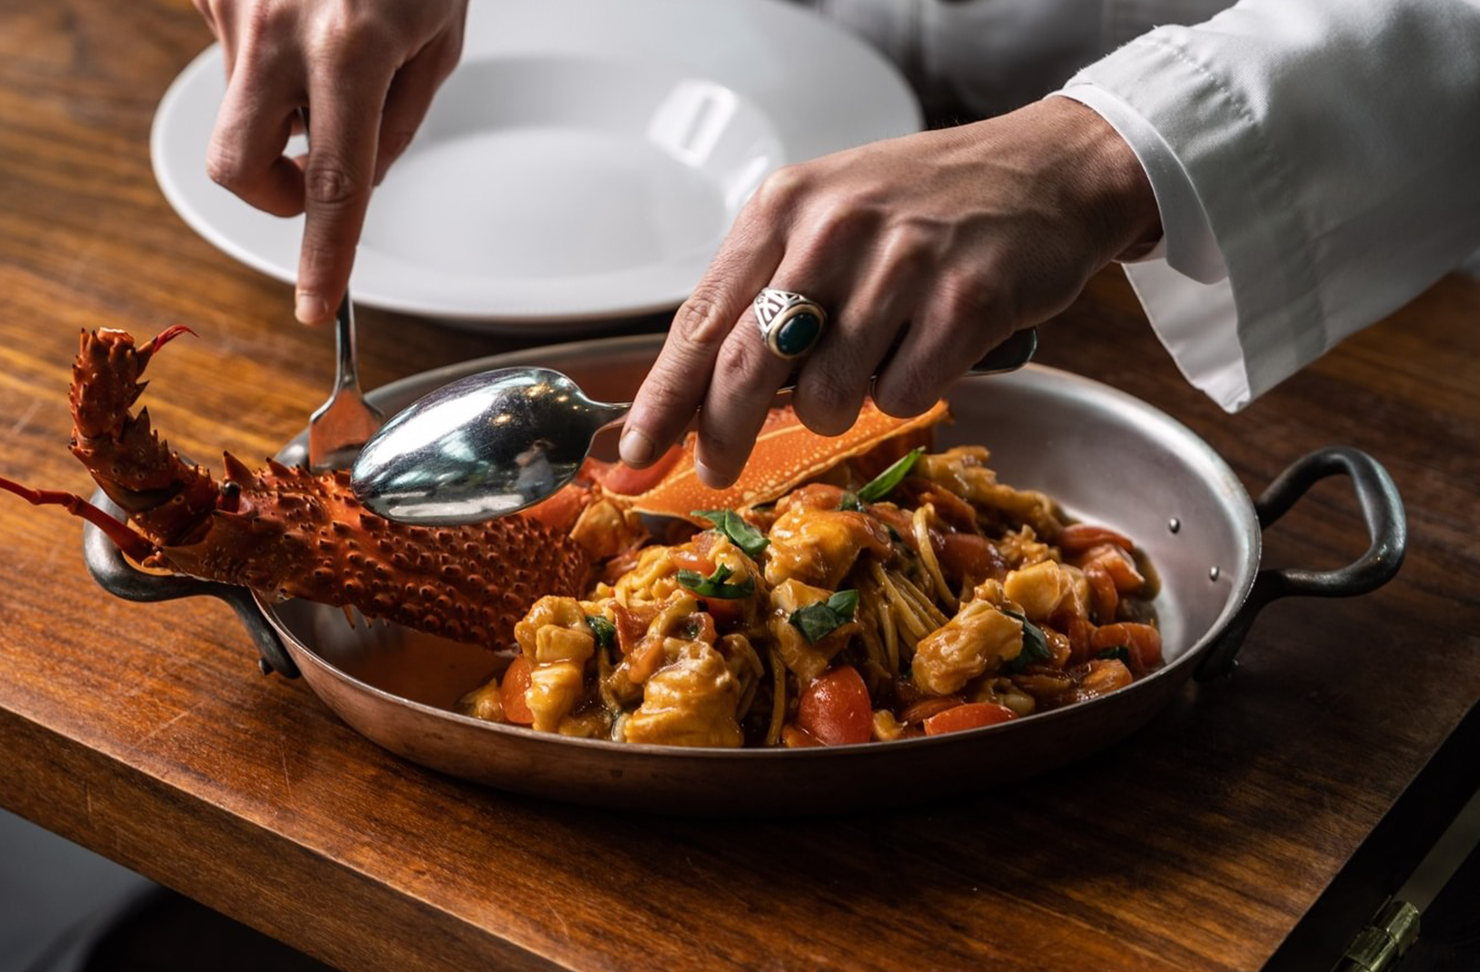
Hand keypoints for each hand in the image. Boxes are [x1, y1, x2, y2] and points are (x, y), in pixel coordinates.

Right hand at [194, 0, 468, 323]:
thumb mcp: (437, 34)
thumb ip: (398, 118)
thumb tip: (357, 179)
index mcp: (353, 49)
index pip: (336, 186)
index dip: (324, 257)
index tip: (315, 307)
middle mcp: (279, 30)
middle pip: (237, 165)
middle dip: (271, 192)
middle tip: (312, 175)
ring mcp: (232, 3)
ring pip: (239, 102)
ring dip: (280, 102)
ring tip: (331, 40)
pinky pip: (233, 48)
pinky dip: (269, 49)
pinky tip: (303, 6)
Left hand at [618, 97, 1159, 486]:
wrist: (1045, 171)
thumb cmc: (925, 203)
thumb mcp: (827, 217)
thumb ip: (767, 289)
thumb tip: (705, 391)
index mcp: (784, 206)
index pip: (702, 319)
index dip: (664, 398)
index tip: (635, 452)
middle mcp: (834, 229)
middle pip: (748, 368)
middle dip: (723, 435)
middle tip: (717, 470)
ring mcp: (902, 264)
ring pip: (827, 396)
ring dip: (838, 405)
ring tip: (871, 360)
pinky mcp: (965, 302)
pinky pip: (903, 397)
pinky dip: (906, 392)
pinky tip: (926, 349)